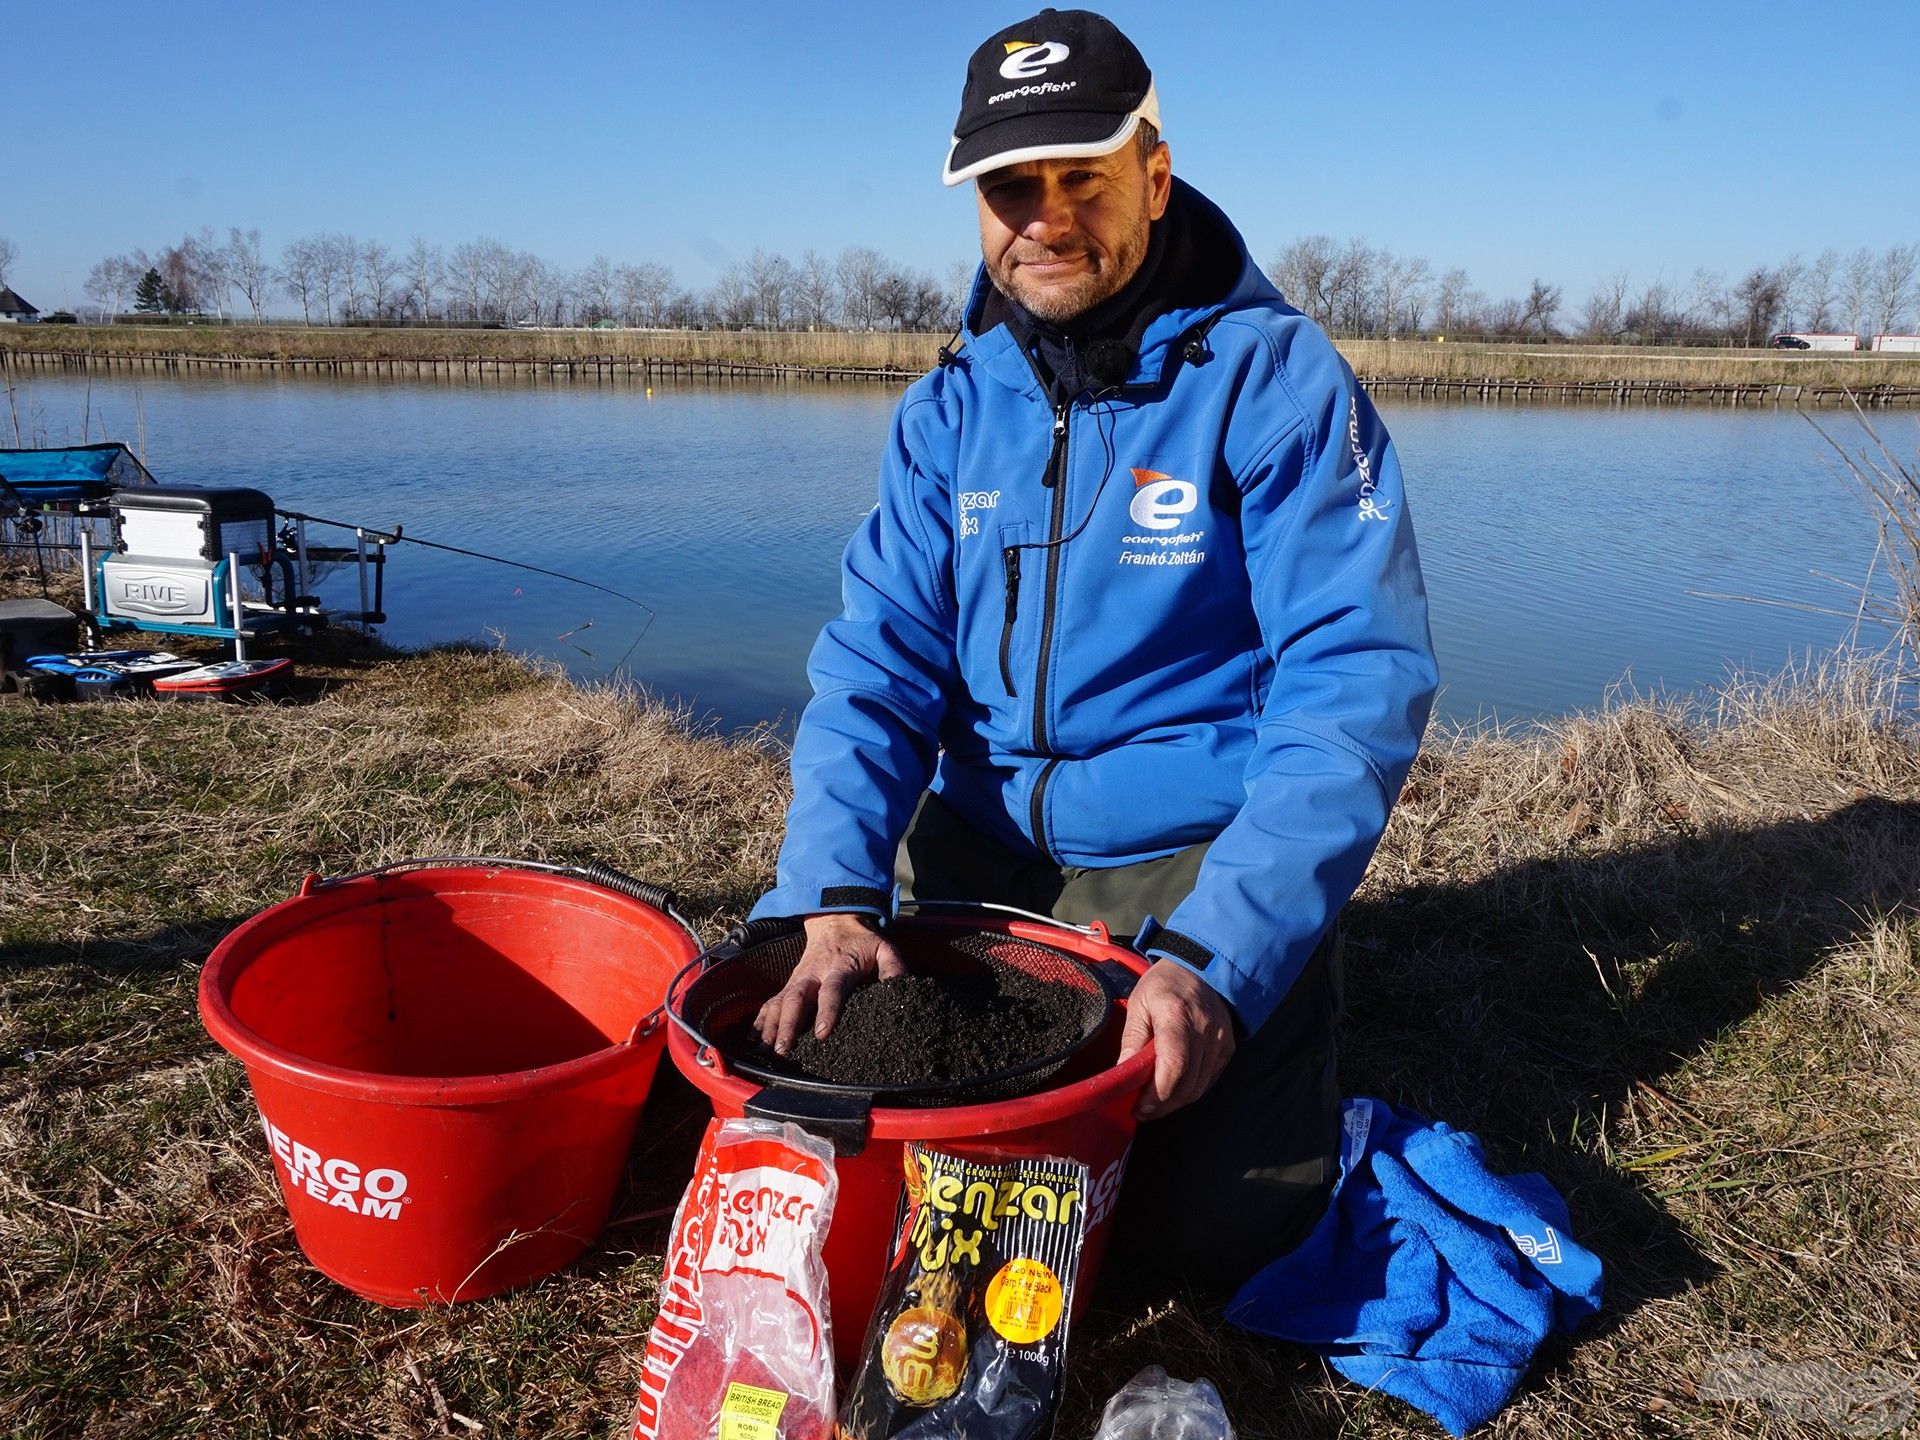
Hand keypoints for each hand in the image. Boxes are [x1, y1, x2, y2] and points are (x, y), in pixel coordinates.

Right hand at [753, 913, 906, 1055]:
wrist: (834, 921)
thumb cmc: (862, 942)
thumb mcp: (883, 948)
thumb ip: (893, 968)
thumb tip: (903, 989)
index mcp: (839, 967)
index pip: (832, 990)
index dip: (827, 1011)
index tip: (823, 1033)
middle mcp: (813, 974)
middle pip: (797, 999)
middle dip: (788, 1025)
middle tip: (784, 1050)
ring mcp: (797, 979)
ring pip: (780, 1002)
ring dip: (772, 1026)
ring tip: (768, 1051)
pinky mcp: (788, 984)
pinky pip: (771, 1002)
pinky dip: (761, 1020)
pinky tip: (755, 1039)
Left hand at [1117, 960, 1236, 1119]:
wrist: (1200, 968)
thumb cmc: (1164, 985)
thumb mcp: (1138, 1004)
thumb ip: (1132, 1040)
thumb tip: (1123, 1075)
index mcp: (1177, 1015)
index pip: (1174, 1065)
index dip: (1157, 1094)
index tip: (1139, 1106)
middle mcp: (1204, 1029)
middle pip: (1187, 1084)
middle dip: (1162, 1104)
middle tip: (1142, 1110)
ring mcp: (1220, 1040)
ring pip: (1199, 1087)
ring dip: (1175, 1102)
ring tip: (1154, 1103)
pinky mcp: (1228, 1047)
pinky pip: (1209, 1080)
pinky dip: (1190, 1090)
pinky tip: (1173, 1088)